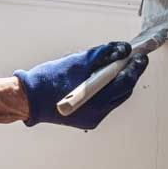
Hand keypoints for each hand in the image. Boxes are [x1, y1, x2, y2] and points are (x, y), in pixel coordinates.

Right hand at [14, 42, 148, 130]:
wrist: (28, 98)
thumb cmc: (49, 78)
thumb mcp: (77, 62)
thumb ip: (101, 55)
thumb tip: (121, 49)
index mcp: (97, 101)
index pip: (124, 82)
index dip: (134, 68)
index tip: (139, 55)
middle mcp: (98, 114)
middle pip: (122, 92)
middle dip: (128, 74)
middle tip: (132, 59)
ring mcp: (92, 118)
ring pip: (113, 98)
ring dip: (117, 82)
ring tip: (117, 66)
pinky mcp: (86, 118)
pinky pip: (103, 103)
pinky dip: (105, 90)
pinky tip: (101, 79)